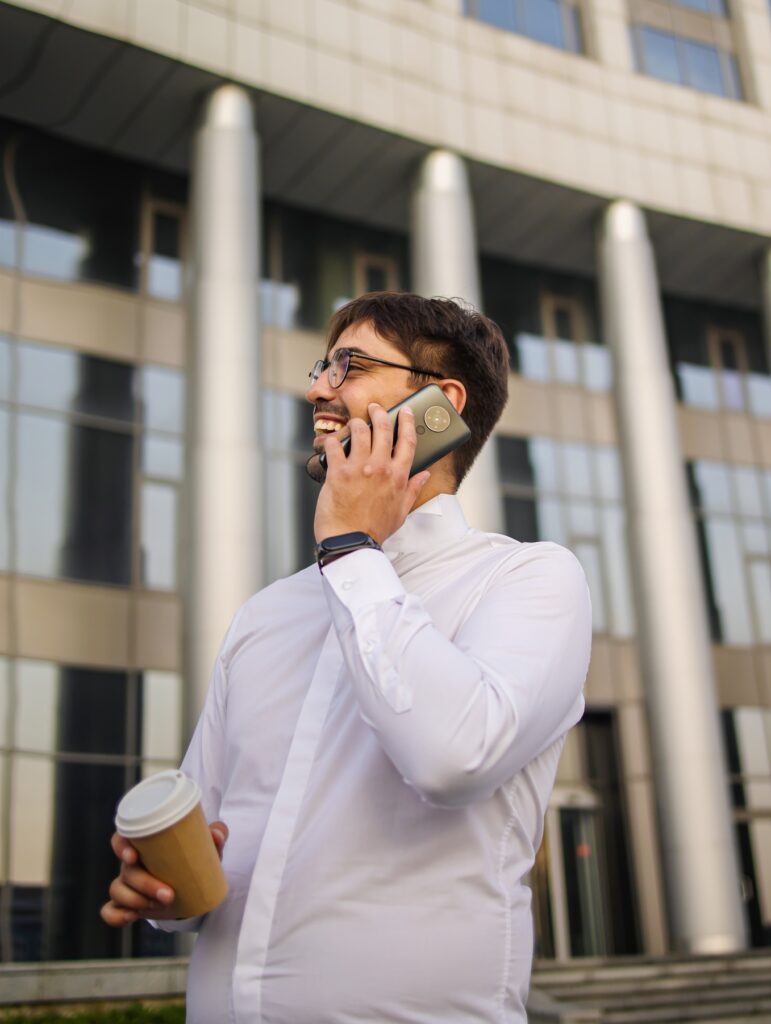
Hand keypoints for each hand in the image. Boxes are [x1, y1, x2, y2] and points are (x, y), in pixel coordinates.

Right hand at [100, 821, 228, 926]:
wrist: (193, 885)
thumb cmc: (194, 858)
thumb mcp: (206, 846)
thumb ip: (215, 834)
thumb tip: (217, 835)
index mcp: (145, 844)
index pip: (122, 839)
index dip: (121, 846)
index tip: (133, 856)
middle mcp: (132, 863)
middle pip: (126, 871)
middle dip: (144, 884)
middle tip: (168, 894)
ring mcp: (128, 884)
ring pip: (117, 890)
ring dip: (135, 900)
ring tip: (159, 905)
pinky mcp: (128, 904)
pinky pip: (110, 910)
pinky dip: (116, 915)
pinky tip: (132, 917)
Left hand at [314, 403, 430, 544]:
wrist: (351, 543)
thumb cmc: (374, 530)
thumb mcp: (401, 511)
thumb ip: (413, 489)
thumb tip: (424, 475)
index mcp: (399, 477)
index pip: (408, 441)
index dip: (407, 422)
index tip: (405, 412)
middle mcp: (380, 468)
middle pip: (383, 429)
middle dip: (379, 413)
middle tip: (375, 409)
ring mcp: (359, 469)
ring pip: (359, 431)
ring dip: (357, 423)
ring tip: (355, 424)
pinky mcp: (338, 472)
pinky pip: (334, 445)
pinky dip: (332, 441)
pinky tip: (332, 443)